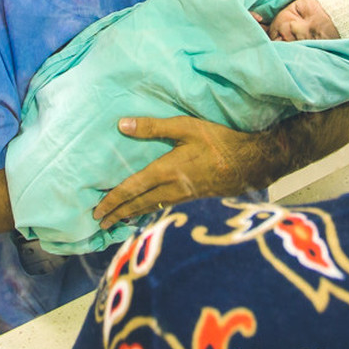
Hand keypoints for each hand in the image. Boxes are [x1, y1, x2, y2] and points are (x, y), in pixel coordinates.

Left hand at [93, 116, 274, 228]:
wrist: (251, 162)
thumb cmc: (219, 142)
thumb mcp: (186, 127)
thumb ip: (154, 127)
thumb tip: (122, 125)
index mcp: (166, 171)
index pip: (132, 189)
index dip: (113, 200)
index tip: (97, 211)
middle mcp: (172, 189)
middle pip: (138, 205)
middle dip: (118, 214)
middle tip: (100, 224)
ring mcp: (184, 197)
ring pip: (151, 210)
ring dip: (132, 216)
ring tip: (118, 222)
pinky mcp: (194, 200)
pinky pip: (164, 210)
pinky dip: (150, 214)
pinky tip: (147, 214)